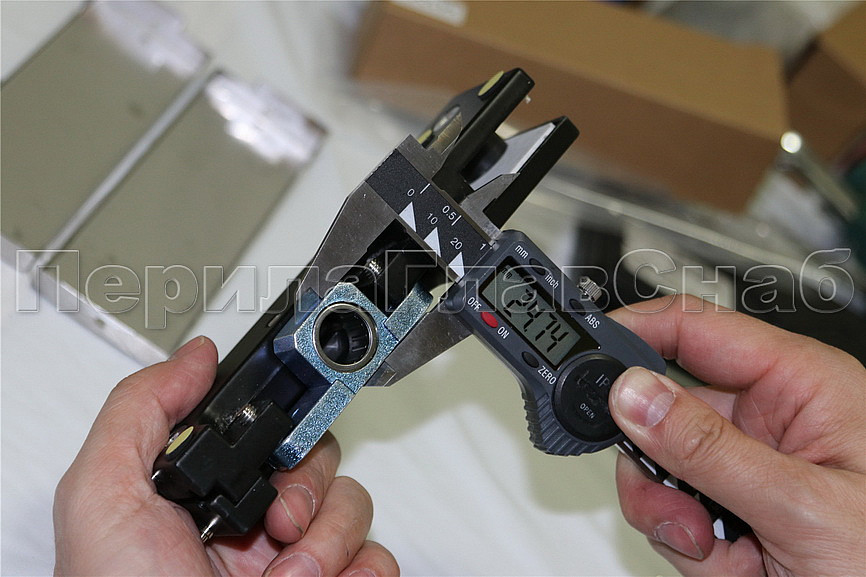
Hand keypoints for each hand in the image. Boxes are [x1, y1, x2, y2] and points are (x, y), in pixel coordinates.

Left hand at [54, 336, 397, 576]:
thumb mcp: (103, 498)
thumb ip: (141, 411)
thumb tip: (196, 357)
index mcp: (203, 494)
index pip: (263, 429)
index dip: (284, 418)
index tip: (295, 420)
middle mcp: (253, 524)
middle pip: (319, 459)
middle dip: (307, 484)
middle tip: (276, 521)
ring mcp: (298, 562)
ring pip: (355, 506)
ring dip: (329, 538)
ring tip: (287, 575)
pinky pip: (379, 558)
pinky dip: (360, 569)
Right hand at [608, 295, 864, 575]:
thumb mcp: (803, 503)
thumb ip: (709, 448)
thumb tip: (633, 395)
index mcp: (799, 383)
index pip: (694, 327)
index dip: (634, 332)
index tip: (586, 357)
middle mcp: (770, 419)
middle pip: (663, 410)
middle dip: (658, 467)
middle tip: (677, 506)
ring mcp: (751, 467)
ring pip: (661, 470)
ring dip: (676, 518)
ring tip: (725, 553)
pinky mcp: (739, 510)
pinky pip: (676, 513)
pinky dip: (693, 548)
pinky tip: (740, 566)